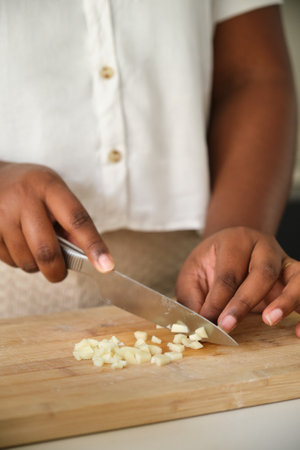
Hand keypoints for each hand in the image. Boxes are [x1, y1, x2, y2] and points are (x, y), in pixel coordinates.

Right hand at [0, 162, 113, 281]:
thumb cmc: (32, 189)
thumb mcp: (56, 194)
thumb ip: (72, 223)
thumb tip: (88, 254)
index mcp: (49, 187)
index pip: (77, 220)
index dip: (94, 246)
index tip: (107, 266)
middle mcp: (24, 200)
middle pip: (46, 250)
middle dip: (57, 271)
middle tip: (60, 272)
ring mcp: (1, 215)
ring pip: (26, 261)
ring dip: (36, 265)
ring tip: (35, 247)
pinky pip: (9, 261)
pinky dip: (19, 261)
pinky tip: (18, 243)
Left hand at [176, 226, 299, 336]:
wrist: (231, 246)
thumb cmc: (210, 262)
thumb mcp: (193, 273)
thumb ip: (194, 297)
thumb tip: (198, 324)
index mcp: (235, 241)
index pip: (228, 273)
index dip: (218, 299)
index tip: (208, 321)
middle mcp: (264, 247)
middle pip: (262, 272)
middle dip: (244, 301)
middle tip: (228, 324)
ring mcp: (284, 261)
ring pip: (296, 277)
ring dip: (286, 301)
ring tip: (270, 320)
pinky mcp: (296, 276)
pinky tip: (297, 332)